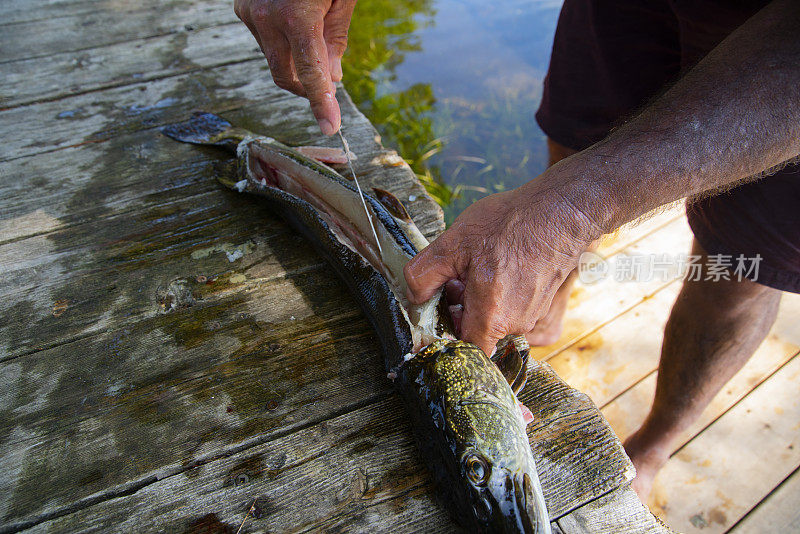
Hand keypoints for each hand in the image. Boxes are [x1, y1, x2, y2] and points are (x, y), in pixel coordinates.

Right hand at [234, 0, 356, 134]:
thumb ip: (336, 38)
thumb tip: (332, 77)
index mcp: (295, 15)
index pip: (311, 73)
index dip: (321, 103)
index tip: (330, 126)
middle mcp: (267, 18)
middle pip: (285, 75)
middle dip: (306, 87)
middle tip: (328, 88)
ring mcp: (250, 13)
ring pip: (274, 57)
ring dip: (294, 58)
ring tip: (313, 28)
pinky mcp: (243, 8)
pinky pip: (265, 38)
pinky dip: (282, 40)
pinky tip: (294, 19)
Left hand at [404, 177, 601, 356]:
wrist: (561, 211)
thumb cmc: (511, 225)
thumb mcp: (453, 243)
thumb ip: (423, 275)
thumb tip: (414, 296)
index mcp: (491, 319)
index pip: (461, 350)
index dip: (444, 334)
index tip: (436, 310)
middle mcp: (516, 326)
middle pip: (475, 334)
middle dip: (458, 310)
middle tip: (454, 278)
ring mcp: (533, 316)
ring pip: (492, 320)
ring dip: (477, 300)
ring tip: (476, 266)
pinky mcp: (542, 304)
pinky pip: (510, 309)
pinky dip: (497, 294)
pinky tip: (497, 266)